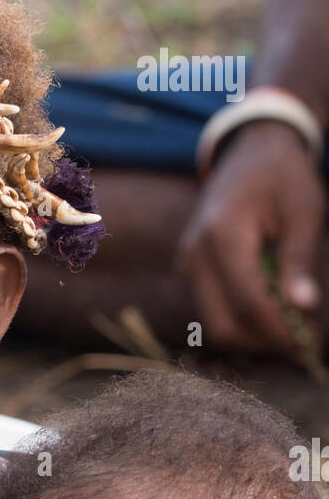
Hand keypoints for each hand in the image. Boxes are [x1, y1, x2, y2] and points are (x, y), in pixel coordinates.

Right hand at [178, 120, 324, 356]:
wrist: (249, 151)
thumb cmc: (284, 176)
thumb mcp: (305, 210)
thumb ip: (300, 260)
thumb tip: (304, 307)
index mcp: (222, 234)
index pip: (248, 302)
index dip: (280, 331)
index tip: (312, 347)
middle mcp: (194, 255)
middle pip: (224, 326)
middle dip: (265, 344)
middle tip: (303, 347)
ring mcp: (186, 265)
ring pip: (215, 326)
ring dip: (254, 339)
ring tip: (292, 333)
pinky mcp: (189, 273)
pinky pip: (213, 312)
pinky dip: (243, 323)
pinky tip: (273, 318)